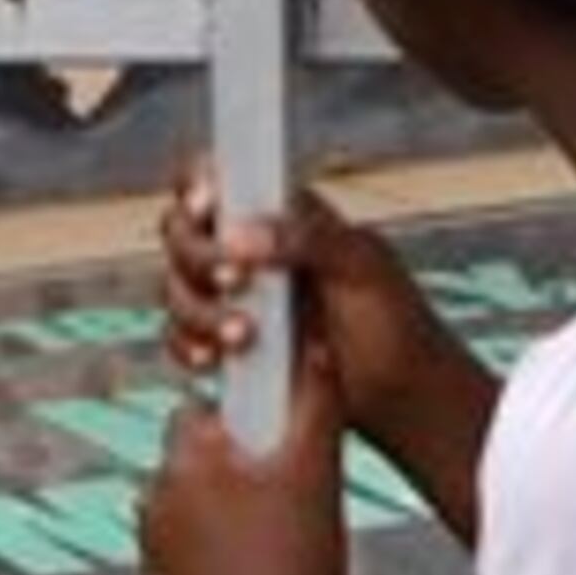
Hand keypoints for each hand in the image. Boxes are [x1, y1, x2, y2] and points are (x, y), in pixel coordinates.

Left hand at [136, 335, 352, 574]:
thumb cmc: (298, 566)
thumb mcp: (320, 467)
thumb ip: (318, 394)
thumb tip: (314, 349)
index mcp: (188, 461)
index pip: (198, 408)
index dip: (238, 417)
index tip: (264, 432)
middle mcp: (155, 501)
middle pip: (190, 456)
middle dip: (227, 461)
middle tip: (276, 484)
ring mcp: (151, 549)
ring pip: (185, 502)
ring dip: (215, 504)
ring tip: (267, 527)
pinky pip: (179, 547)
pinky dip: (206, 548)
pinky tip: (250, 562)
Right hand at [162, 165, 450, 440]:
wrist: (400, 397)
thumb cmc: (394, 320)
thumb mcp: (363, 266)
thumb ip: (309, 238)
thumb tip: (241, 235)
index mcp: (283, 214)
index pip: (220, 177)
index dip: (196, 182)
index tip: (204, 205)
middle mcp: (250, 249)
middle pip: (181, 233)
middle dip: (195, 256)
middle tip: (234, 279)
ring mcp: (234, 299)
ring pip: (175, 287)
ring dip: (196, 310)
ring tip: (244, 336)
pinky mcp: (226, 347)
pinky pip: (180, 339)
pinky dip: (186, 347)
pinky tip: (213, 362)